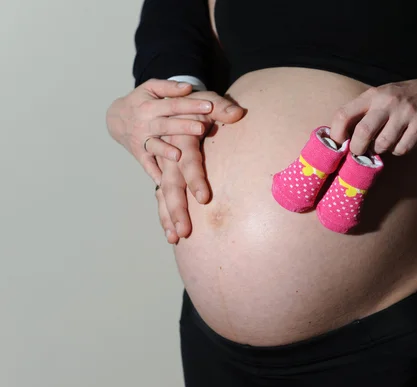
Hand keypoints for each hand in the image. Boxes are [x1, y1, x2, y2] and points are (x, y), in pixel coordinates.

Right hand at [106, 79, 242, 183]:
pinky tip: (165, 182)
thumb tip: (188, 87)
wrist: (115, 119)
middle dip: (183, 127)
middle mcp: (145, 124)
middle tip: (201, 128)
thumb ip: (169, 87)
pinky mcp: (139, 155)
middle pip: (166, 126)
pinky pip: (147, 165)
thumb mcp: (151, 88)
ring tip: (179, 156)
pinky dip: (154, 174)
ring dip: (166, 151)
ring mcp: (141, 141)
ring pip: (155, 146)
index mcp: (150, 106)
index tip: (209, 106)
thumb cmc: (140, 101)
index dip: (190, 104)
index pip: (173, 105)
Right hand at [152, 91, 244, 241]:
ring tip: (175, 239)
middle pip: (171, 185)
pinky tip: (171, 234)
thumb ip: (223, 107)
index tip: (204, 198)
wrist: (177, 104)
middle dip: (177, 209)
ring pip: (163, 194)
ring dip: (168, 216)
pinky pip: (162, 195)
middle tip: (184, 232)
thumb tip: (238, 113)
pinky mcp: (166, 173)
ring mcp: (166, 166)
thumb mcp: (209, 101)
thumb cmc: (198, 104)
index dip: (195, 179)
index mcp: (181, 139)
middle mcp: (170, 155)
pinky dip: (165, 214)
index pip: (189, 161)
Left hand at [329, 76, 416, 154]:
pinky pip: (401, 149)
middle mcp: (387, 102)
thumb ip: (361, 113)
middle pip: (363, 132)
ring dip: (381, 149)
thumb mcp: (379, 97)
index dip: (336, 133)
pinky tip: (402, 140)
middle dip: (358, 148)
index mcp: (372, 95)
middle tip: (359, 152)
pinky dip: (398, 150)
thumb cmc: (400, 99)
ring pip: (383, 144)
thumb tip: (341, 138)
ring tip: (385, 141)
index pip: (344, 114)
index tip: (338, 144)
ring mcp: (405, 113)